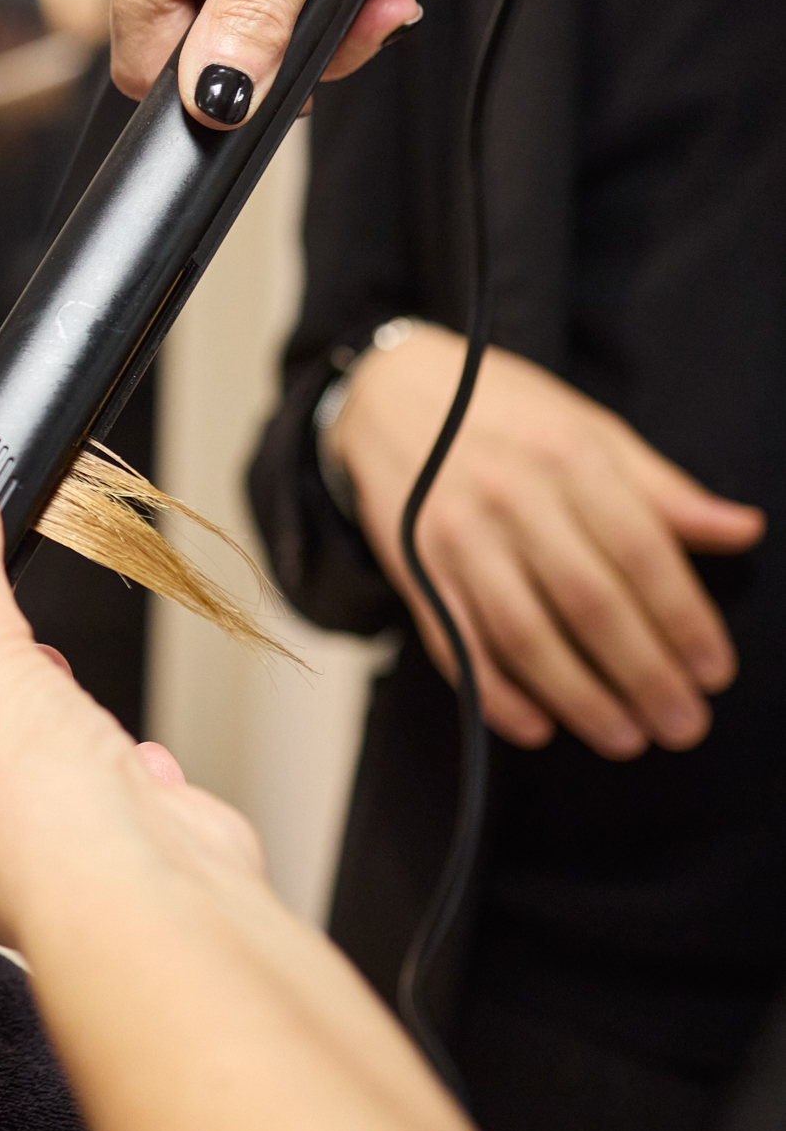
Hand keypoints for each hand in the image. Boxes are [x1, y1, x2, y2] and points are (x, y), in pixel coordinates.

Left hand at [0, 481, 261, 947]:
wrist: (146, 902)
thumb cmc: (36, 816)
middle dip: (11, 683)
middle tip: (28, 658)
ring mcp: (36, 865)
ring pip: (46, 761)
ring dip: (72, 727)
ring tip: (78, 717)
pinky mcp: (113, 867)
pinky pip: (115, 798)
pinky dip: (130, 774)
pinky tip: (137, 771)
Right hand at [328, 325, 765, 756]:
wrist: (389, 392)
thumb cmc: (505, 412)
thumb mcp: (588, 428)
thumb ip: (660, 487)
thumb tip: (741, 530)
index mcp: (566, 455)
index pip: (641, 552)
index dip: (684, 619)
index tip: (715, 671)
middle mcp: (507, 497)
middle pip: (587, 602)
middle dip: (642, 673)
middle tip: (683, 724)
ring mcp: (453, 536)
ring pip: (521, 633)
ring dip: (577, 696)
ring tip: (625, 738)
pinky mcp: (411, 568)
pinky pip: (453, 641)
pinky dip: (491, 691)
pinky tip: (535, 726)